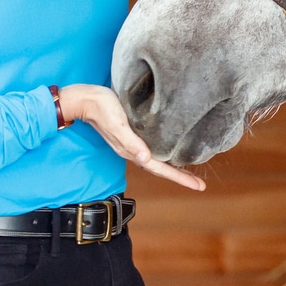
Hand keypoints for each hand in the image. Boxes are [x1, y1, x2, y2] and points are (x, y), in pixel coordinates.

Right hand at [58, 84, 205, 191]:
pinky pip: (153, 150)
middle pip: (161, 169)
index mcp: (131, 150)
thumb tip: (145, 159)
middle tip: (200, 184)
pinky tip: (172, 152)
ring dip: (174, 167)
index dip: (180, 178)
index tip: (198, 185)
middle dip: (181, 177)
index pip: (160, 169)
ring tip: (190, 172)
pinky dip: (165, 155)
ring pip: (157, 161)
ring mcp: (132, 144)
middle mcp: (133, 150)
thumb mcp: (117, 124)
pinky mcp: (132, 134)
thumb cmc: (101, 108)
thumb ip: (130, 142)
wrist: (85, 99)